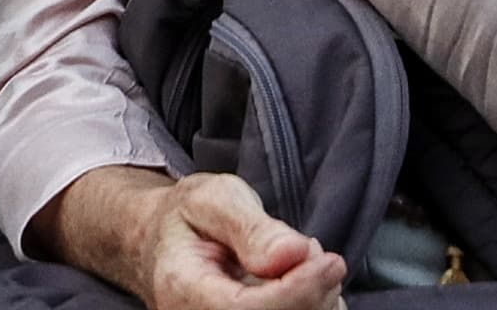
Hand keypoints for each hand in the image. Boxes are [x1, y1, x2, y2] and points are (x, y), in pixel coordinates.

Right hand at [130, 172, 344, 309]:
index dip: (298, 291)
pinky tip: (302, 285)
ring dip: (316, 301)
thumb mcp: (213, 199)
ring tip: (302, 262)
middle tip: (314, 252)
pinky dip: (313, 308)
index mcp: (182, 288)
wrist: (165, 244)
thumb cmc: (189, 218)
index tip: (331, 261)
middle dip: (312, 294)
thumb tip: (294, 255)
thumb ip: (252, 227)